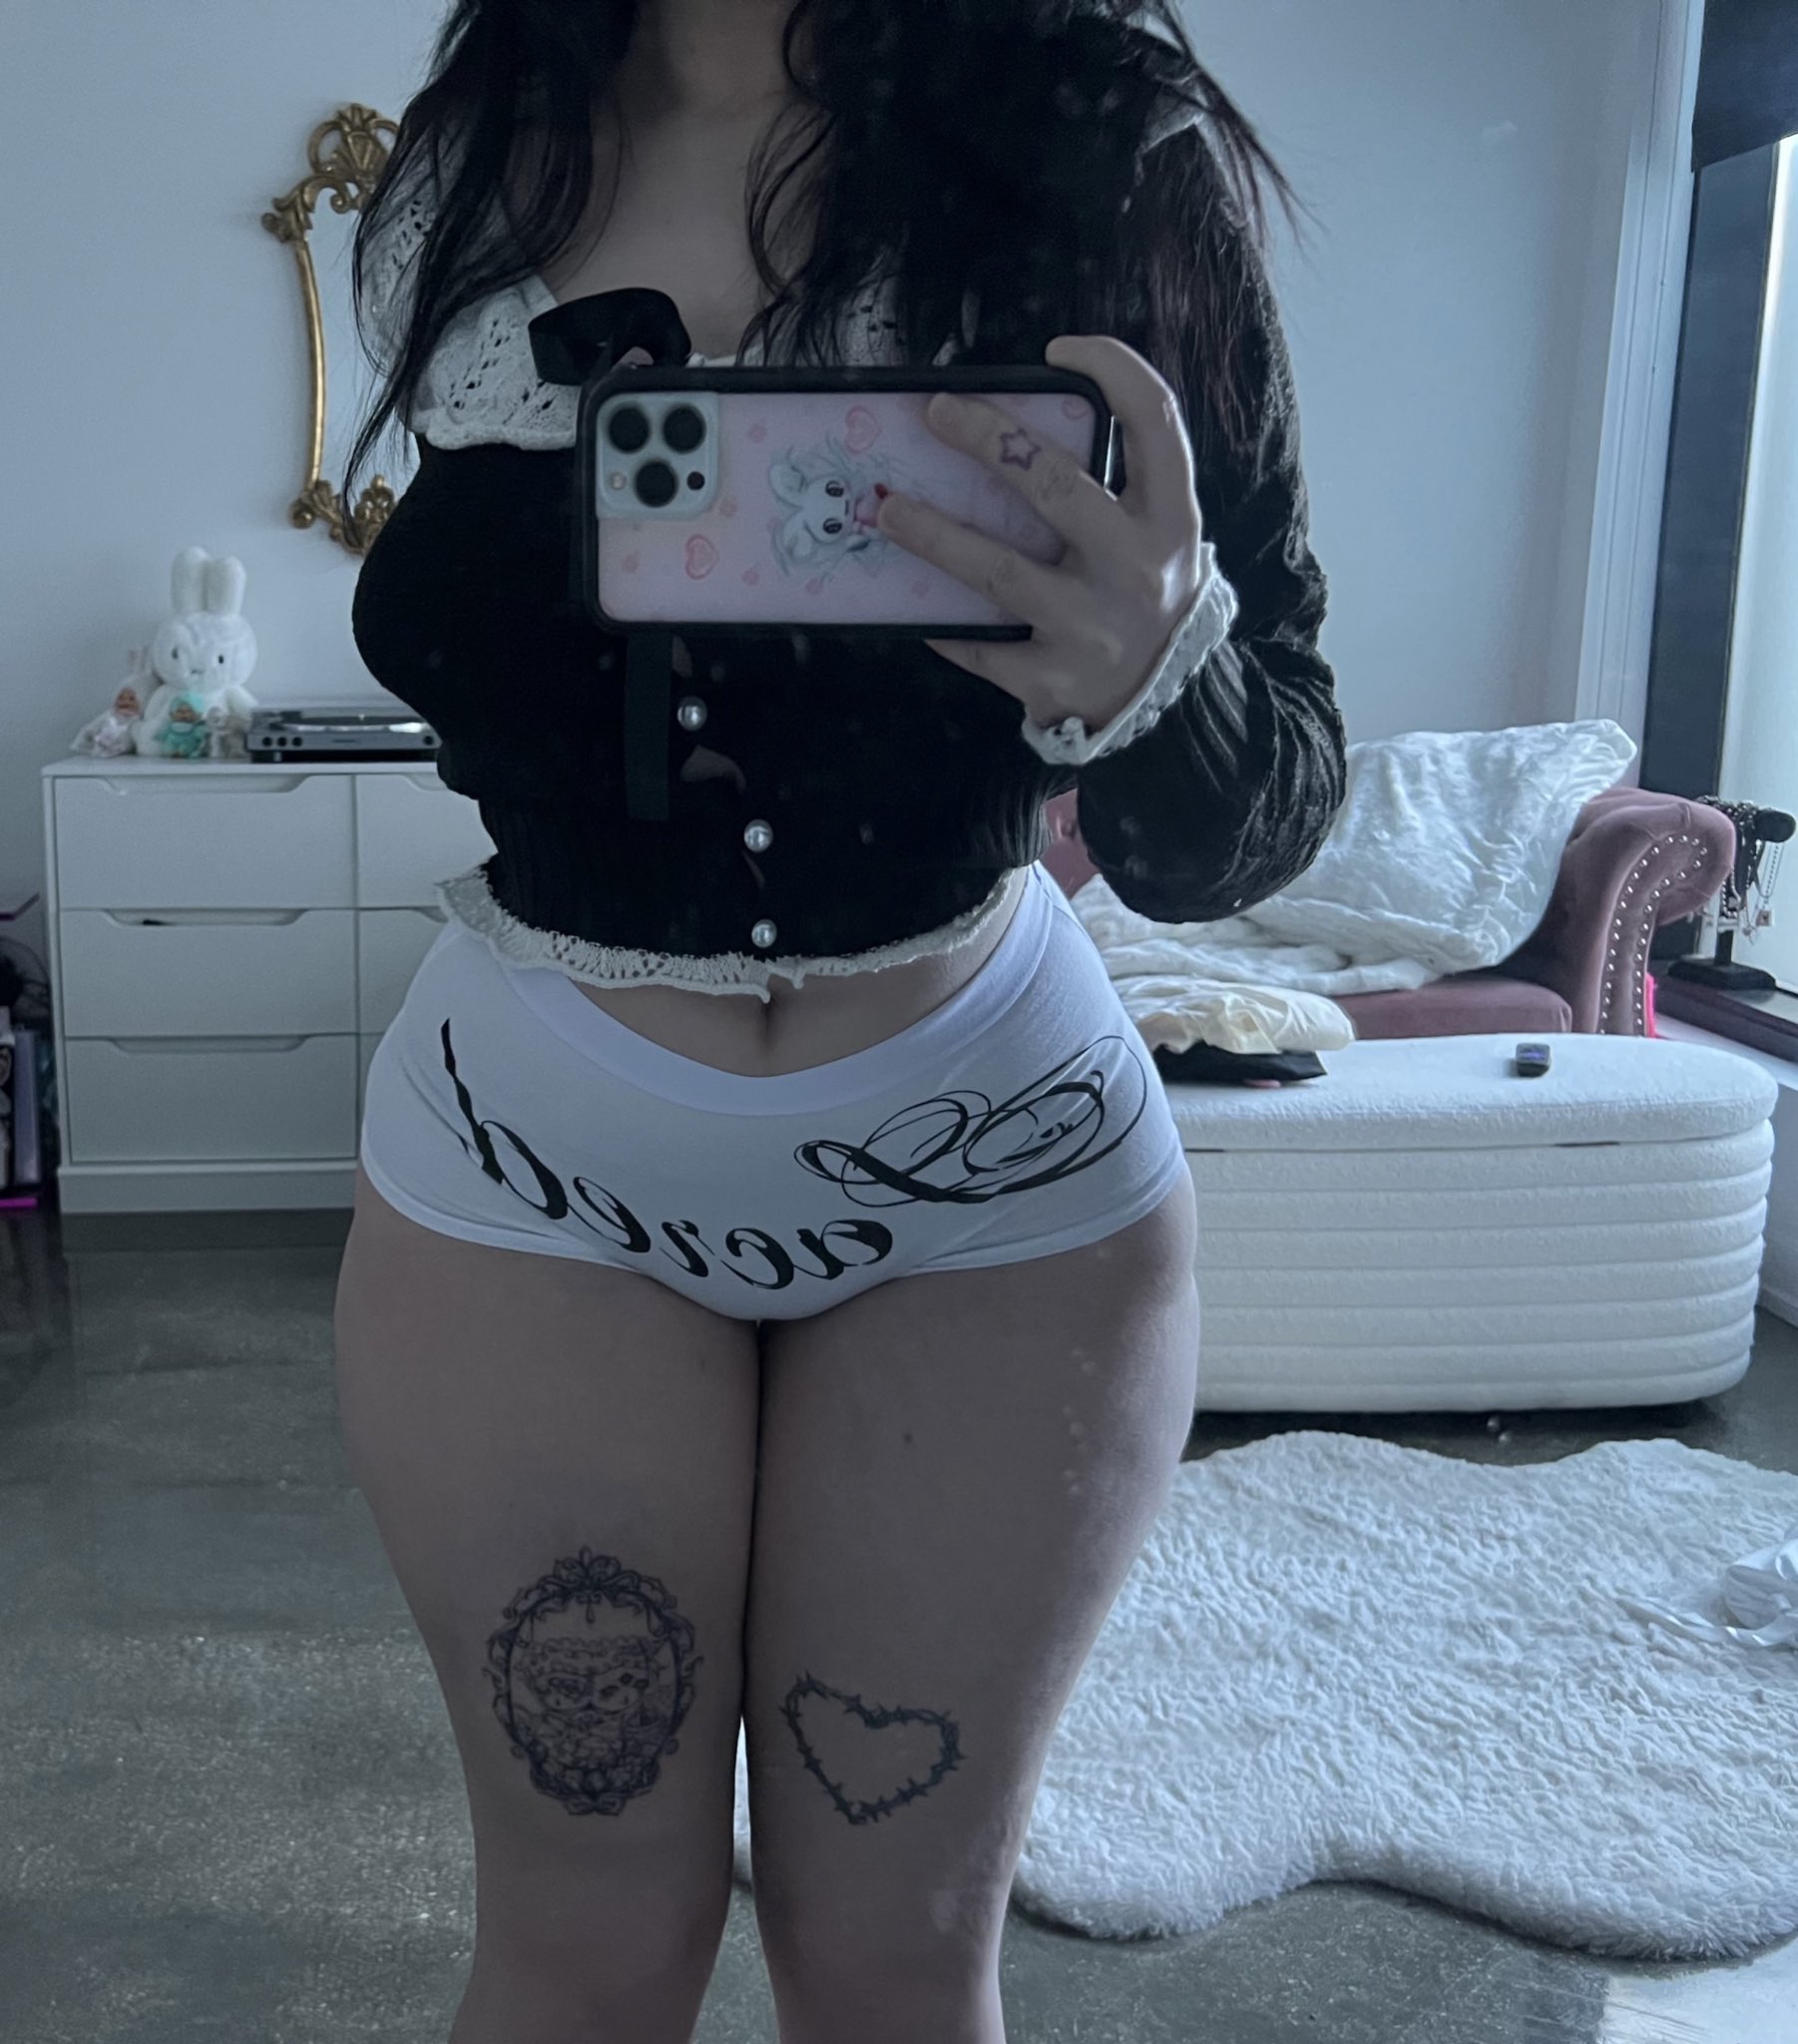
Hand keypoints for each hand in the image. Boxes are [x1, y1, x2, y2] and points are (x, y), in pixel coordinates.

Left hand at [874, 334, 1206, 734]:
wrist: (1157, 696)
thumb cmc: (1141, 589)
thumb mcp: (1154, 531)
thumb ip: (1112, 480)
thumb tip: (1011, 421)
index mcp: (1171, 518)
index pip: (1155, 420)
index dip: (1112, 368)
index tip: (1058, 348)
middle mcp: (1137, 570)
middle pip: (1055, 486)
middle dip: (988, 440)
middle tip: (936, 413)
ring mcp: (1093, 629)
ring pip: (1000, 570)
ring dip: (935, 534)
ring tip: (887, 509)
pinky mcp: (1052, 679)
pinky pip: (981, 642)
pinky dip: (942, 623)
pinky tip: (913, 603)